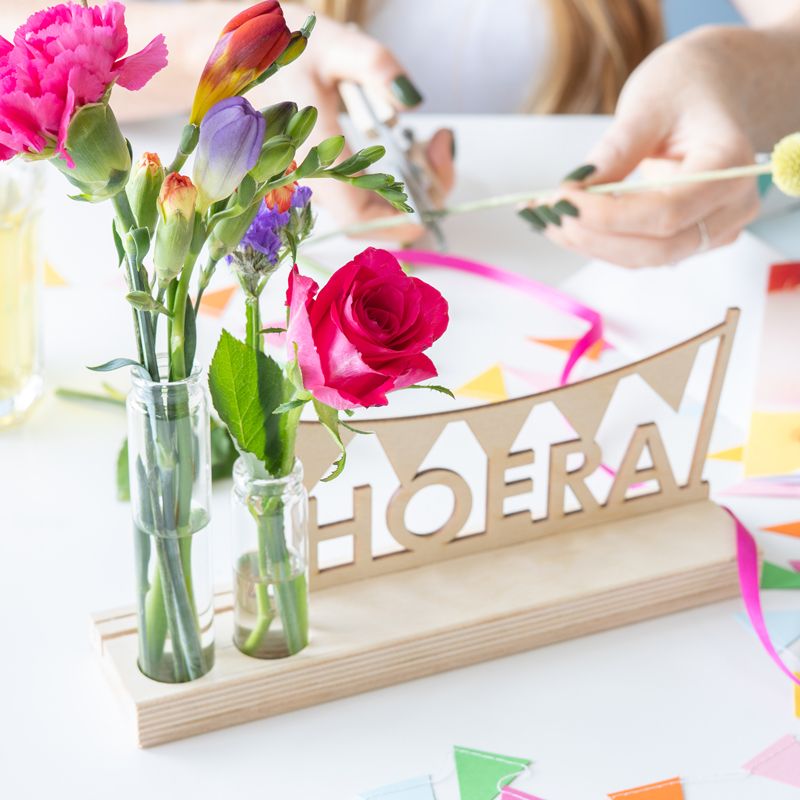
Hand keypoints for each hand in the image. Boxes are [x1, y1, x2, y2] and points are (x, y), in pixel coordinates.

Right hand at [263, 7, 455, 240]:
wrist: (239, 57)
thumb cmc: (281, 50)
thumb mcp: (333, 44)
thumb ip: (374, 66)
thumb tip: (411, 101)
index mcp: (312, 159)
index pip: (359, 218)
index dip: (399, 221)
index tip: (432, 191)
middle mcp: (316, 183)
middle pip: (376, 219)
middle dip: (420, 193)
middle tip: (440, 143)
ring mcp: (322, 184)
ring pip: (376, 208)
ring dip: (413, 183)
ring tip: (431, 139)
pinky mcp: (329, 176)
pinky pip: (370, 192)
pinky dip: (399, 175)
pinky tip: (411, 141)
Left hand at [524, 35, 759, 267]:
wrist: (716, 89)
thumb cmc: (686, 86)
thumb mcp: (649, 103)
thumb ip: (616, 149)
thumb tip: (575, 189)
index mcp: (730, 166)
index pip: (665, 212)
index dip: (609, 215)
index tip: (563, 199)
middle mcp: (732, 207)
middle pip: (656, 248)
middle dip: (594, 236)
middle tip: (548, 213)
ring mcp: (715, 229)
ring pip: (644, 257)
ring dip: (589, 243)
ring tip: (547, 218)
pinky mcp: (690, 237)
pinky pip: (640, 251)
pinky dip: (599, 241)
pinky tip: (566, 223)